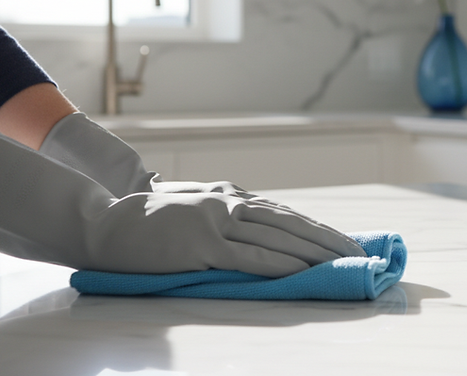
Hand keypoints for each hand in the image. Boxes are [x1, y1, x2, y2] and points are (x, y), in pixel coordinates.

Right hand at [0, 131, 364, 276]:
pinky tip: (303, 273)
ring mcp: (218, 221)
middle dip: (329, 240)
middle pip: (292, 223)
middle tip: (359, 254)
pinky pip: (250, 257)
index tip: (346, 242)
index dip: (319, 229)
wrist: (107, 222)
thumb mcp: (196, 205)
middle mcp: (231, 202)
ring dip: (315, 253)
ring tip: (343, 264)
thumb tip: (261, 231)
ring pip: (279, 238)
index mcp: (232, 194)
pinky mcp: (203, 244)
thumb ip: (228, 215)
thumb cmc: (149, 220)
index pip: (286, 214)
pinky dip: (281, 265)